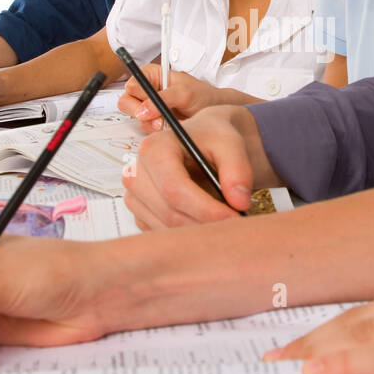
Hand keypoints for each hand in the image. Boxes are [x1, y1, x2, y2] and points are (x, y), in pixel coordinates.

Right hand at [117, 64, 221, 133]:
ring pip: (137, 119)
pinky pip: (146, 129)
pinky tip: (171, 128)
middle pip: (127, 103)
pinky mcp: (155, 122)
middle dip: (142, 114)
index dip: (138, 97)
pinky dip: (157, 132)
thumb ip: (163, 99)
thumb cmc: (204, 96)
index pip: (132, 84)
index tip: (148, 107)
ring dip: (152, 125)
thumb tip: (143, 110)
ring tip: (171, 123)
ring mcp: (150, 108)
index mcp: (152, 75)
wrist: (216, 112)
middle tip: (159, 121)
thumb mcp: (185, 93)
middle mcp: (148, 90)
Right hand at [123, 106, 254, 228]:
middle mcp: (136, 173)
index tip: (234, 216)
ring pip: (166, 228)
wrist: (205, 142)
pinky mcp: (140, 213)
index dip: (206, 208)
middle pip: (169, 212)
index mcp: (154, 149)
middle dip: (205, 223)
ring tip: (223, 220)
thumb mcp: (231, 145)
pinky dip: (187, 234)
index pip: (174, 189)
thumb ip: (238, 171)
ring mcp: (134, 196)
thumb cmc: (213, 139)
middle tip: (235, 223)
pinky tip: (205, 221)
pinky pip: (162, 234)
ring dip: (197, 231)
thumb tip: (239, 202)